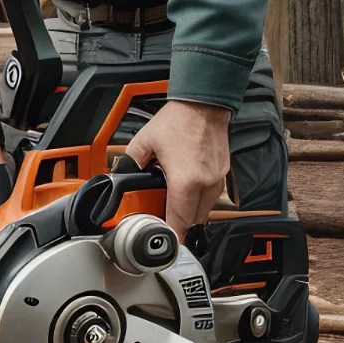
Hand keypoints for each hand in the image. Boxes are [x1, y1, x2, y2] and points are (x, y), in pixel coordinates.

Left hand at [125, 100, 231, 233]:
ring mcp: (216, 180)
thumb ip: (130, 162)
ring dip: (190, 212)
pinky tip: (188, 190)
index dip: (171, 235)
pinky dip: (200, 200)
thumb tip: (120, 175)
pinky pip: (212, 198)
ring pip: (204, 211)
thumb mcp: (145, 141)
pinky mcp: (223, 174)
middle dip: (179, 223)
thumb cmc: (179, 118)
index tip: (164, 240)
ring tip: (176, 204)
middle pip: (193, 221)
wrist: (204, 102)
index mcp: (185, 181)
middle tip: (165, 219)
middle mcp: (204, 184)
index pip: (179, 221)